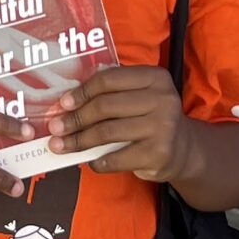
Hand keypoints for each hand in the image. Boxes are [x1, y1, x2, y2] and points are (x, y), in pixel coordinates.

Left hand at [46, 65, 202, 184]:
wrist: (183, 149)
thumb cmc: (149, 118)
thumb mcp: (139, 96)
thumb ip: (111, 93)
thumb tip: (65, 105)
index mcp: (154, 77)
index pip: (109, 80)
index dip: (82, 92)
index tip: (64, 104)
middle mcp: (162, 99)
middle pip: (105, 106)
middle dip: (75, 119)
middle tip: (55, 128)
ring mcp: (163, 127)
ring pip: (107, 132)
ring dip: (79, 141)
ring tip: (61, 146)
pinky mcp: (159, 153)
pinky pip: (117, 157)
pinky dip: (98, 161)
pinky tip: (90, 161)